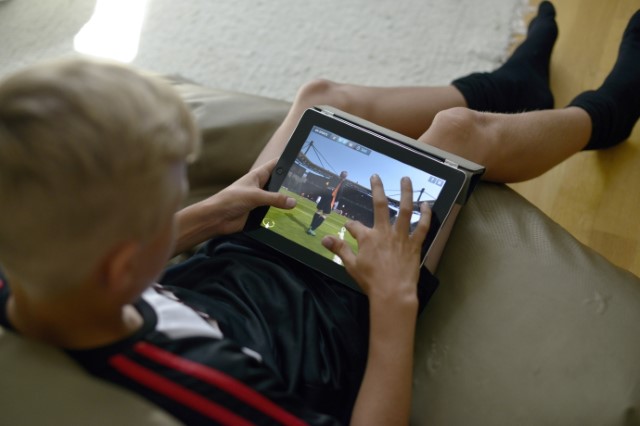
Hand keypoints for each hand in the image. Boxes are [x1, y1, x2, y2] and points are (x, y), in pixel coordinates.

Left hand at [205, 158, 296, 234]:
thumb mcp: (255, 196)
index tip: (302, 163)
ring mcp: (261, 200)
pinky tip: (293, 217)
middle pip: (280, 184)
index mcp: (258, 176)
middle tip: (308, 188)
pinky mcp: (260, 213)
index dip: (288, 163)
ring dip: (287, 203)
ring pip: (278, 200)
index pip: (276, 165)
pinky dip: (282, 215)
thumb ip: (275, 198)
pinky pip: (274, 213)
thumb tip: (293, 202)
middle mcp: (261, 187)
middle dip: (291, 186)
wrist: (216, 218)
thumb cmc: (230, 200)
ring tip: (305, 204)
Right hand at [321, 175, 430, 304]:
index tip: (348, 226)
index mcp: (367, 237)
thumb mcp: (351, 265)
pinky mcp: (414, 244)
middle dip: (377, 189)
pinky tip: (426, 205)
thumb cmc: (371, 281)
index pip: (355, 226)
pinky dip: (425, 215)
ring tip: (406, 179)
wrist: (393, 293)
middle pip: (380, 205)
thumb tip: (324, 238)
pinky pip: (423, 226)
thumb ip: (339, 249)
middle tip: (376, 176)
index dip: (350, 226)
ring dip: (406, 193)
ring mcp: (401, 237)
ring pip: (405, 210)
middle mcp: (384, 232)